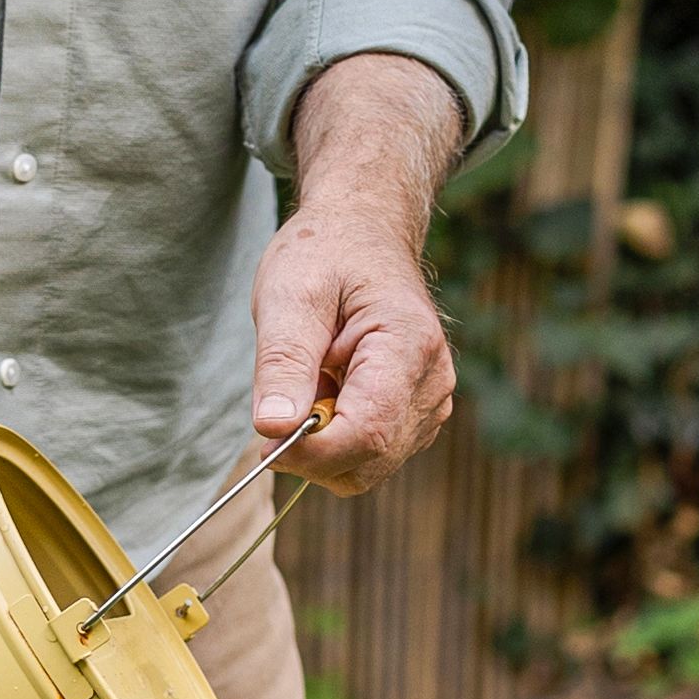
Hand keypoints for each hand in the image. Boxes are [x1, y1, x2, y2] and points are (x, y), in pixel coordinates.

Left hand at [250, 54, 466, 493]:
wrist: (364, 232)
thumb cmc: (327, 254)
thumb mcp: (291, 294)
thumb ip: (283, 363)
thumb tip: (273, 430)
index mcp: (409, 347)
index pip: (369, 433)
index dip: (313, 452)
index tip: (266, 442)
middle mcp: (433, 383)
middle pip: (370, 461)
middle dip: (314, 452)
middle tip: (280, 401)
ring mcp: (431, 403)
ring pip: (369, 467)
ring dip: (325, 445)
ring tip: (310, 383)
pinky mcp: (418, 415)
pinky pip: (372, 455)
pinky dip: (337, 440)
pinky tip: (327, 392)